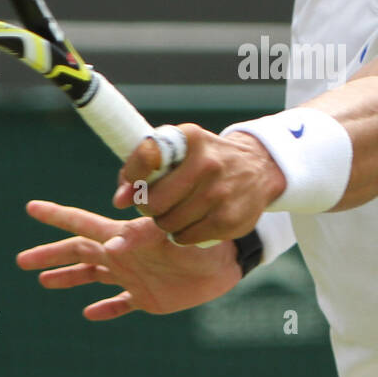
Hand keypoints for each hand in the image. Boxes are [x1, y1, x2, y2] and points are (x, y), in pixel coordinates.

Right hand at [17, 200, 242, 320]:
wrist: (228, 262)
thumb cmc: (201, 242)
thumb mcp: (171, 237)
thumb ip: (142, 238)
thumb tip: (110, 244)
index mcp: (124, 237)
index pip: (82, 224)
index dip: (57, 216)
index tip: (31, 208)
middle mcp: (123, 255)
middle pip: (78, 254)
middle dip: (49, 255)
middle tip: (21, 260)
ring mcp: (133, 275)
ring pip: (92, 277)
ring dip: (68, 280)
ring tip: (44, 283)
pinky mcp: (148, 298)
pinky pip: (120, 304)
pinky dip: (105, 309)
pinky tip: (90, 313)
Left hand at [111, 123, 285, 246]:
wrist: (259, 168)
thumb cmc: (205, 159)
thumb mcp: (179, 150)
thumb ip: (143, 168)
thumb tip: (119, 200)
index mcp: (190, 138)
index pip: (144, 159)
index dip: (132, 177)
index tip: (135, 182)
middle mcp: (207, 164)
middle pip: (152, 202)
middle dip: (148, 206)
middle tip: (157, 202)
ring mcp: (219, 194)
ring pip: (167, 223)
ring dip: (165, 221)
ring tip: (178, 210)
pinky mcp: (228, 220)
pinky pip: (185, 237)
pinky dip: (182, 234)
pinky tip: (193, 221)